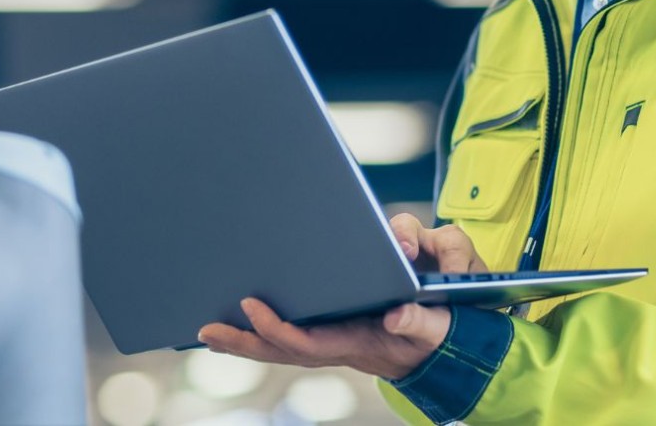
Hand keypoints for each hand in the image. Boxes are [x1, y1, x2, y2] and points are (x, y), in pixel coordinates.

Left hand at [195, 215, 489, 379]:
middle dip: (244, 341)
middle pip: (282, 348)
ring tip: (208, 328)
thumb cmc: (443, 328)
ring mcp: (334, 334)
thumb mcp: (438, 325)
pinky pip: (292, 328)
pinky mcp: (335, 323)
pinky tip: (239, 317)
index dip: (277, 328)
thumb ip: (420, 320)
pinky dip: (263, 328)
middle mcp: (338, 340)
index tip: (251, 306)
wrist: (451, 342)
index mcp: (358, 342)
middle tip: (204, 330)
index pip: (308, 343)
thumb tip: (396, 315)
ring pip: (281, 343)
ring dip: (246, 338)